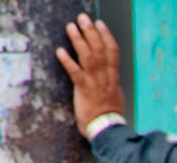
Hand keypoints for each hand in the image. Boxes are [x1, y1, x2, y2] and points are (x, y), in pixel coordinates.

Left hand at [56, 14, 127, 133]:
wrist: (107, 129)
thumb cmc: (110, 116)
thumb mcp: (116, 96)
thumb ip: (111, 83)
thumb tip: (110, 76)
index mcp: (113, 78)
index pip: (113, 52)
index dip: (106, 36)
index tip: (100, 24)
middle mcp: (105, 77)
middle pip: (100, 50)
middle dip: (91, 32)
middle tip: (83, 18)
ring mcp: (95, 83)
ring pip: (89, 57)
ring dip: (79, 41)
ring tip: (71, 27)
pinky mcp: (84, 90)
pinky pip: (75, 73)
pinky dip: (68, 61)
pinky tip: (60, 51)